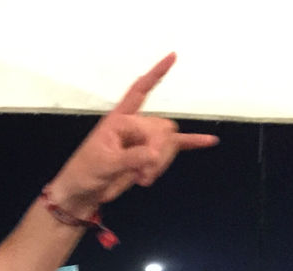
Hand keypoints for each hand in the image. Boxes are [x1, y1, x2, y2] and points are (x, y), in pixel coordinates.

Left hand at [49, 54, 218, 217]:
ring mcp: (143, 141)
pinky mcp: (149, 156)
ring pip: (169, 142)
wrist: (83, 193)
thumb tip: (153, 153)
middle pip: (162, 128)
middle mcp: (134, 126)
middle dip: (158, 152)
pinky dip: (191, 143)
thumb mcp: (104, 165)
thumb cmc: (85, 173)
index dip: (155, 74)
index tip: (172, 56)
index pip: (139, 92)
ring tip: (143, 179)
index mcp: (119, 120)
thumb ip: (130, 158)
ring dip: (161, 162)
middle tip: (141, 175)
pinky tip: (210, 141)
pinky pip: (175, 146)